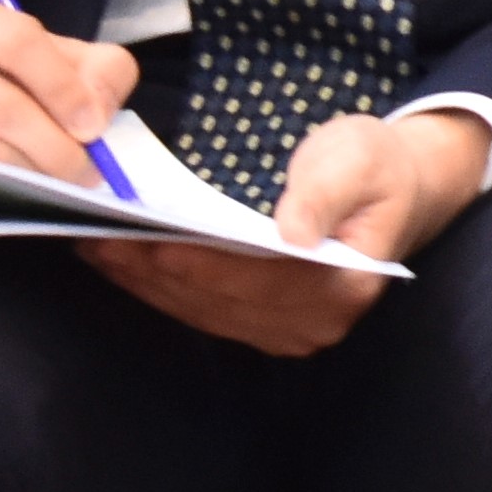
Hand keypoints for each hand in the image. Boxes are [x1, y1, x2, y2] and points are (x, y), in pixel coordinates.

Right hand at [0, 0, 139, 183]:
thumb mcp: (51, 54)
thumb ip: (98, 69)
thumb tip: (98, 112)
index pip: (18, 41)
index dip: (62, 87)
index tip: (91, 125)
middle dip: (53, 146)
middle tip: (85, 170)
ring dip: (31, 173)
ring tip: (60, 182)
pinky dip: (0, 189)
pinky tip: (24, 188)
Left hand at [82, 107, 485, 358]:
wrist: (393, 191)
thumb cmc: (374, 167)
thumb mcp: (359, 160)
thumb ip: (325, 194)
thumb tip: (294, 234)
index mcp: (344, 287)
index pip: (261, 281)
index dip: (206, 265)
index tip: (155, 244)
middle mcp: (315, 323)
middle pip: (220, 302)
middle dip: (156, 273)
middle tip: (102, 238)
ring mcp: (287, 331)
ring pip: (201, 312)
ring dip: (145, 283)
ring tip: (98, 247)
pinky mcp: (262, 325)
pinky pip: (200, 311)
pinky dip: (156, 287)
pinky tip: (121, 263)